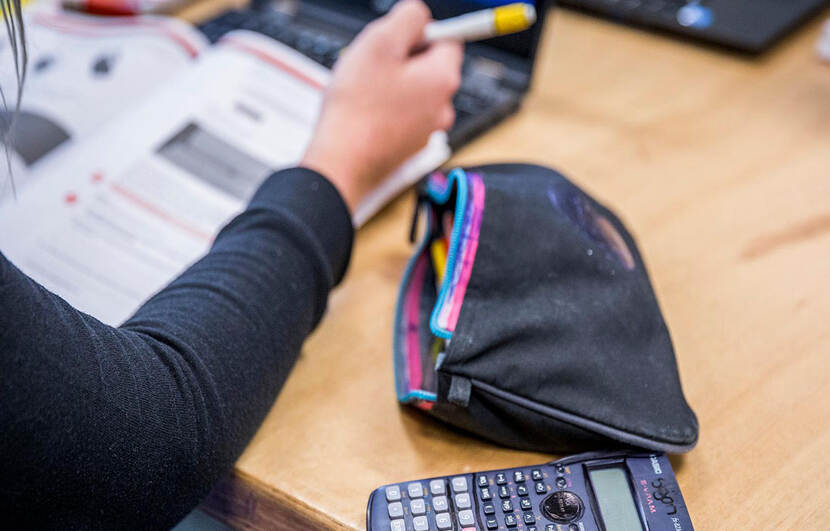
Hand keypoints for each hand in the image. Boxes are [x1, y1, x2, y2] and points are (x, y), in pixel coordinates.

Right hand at [300, 0, 462, 212]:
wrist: (342, 164)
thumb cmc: (358, 108)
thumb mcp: (380, 43)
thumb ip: (407, 19)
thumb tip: (419, 15)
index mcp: (443, 79)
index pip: (450, 39)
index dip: (420, 32)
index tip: (395, 38)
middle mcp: (442, 107)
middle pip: (430, 67)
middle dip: (402, 60)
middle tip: (371, 64)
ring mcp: (426, 131)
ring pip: (413, 92)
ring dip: (391, 85)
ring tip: (363, 92)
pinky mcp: (408, 148)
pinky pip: (401, 116)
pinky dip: (385, 110)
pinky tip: (363, 113)